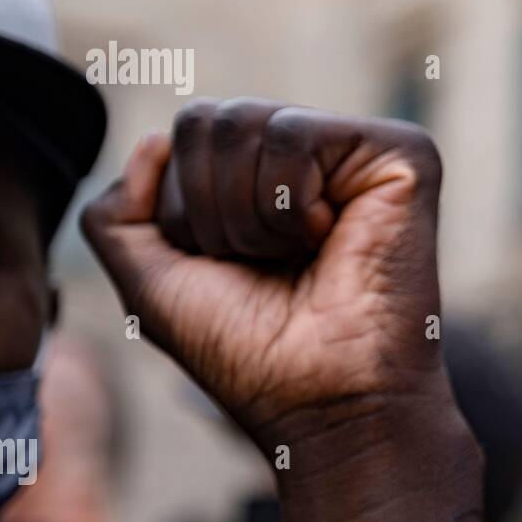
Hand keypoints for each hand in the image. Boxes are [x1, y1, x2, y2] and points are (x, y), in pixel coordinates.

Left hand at [83, 99, 482, 521]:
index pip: (186, 137)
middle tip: (266, 263)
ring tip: (300, 255)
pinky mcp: (401, 153)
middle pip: (207, 120)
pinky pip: (293, 133)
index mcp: (267, 177)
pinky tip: (328, 238)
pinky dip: (288, 203)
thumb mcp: (152, 283)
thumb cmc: (251, 353)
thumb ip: (120, 213)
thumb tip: (153, 140)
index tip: (234, 270)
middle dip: (210, 210)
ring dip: (249, 215)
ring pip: (245, 122)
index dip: (183, 211)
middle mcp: (315, 155)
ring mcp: (359, 150)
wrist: (325, 401)